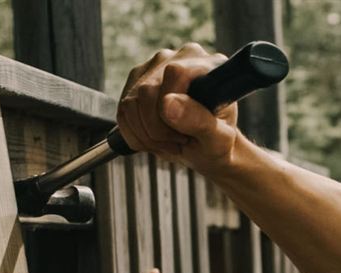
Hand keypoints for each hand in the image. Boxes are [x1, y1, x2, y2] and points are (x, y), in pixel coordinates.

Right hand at [116, 42, 242, 175]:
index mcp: (209, 66)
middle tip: (178, 143)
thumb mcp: (218, 139)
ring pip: (130, 103)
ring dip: (146, 135)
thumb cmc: (218, 142)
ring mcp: (156, 66)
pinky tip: (155, 139)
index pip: (175, 74)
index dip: (171, 108)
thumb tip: (168, 104)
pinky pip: (122, 111)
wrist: (206, 147)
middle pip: (148, 91)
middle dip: (158, 130)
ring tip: (169, 142)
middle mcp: (182, 58)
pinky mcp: (137, 79)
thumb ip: (199, 121)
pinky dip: (135, 134)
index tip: (184, 135)